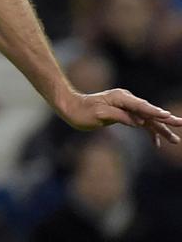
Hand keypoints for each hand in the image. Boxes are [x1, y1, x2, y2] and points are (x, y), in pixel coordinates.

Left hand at [58, 88, 181, 146]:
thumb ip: (119, 117)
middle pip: (149, 112)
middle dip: (165, 120)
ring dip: (161, 129)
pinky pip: (140, 122)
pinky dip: (149, 131)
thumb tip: (138, 123)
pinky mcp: (124, 113)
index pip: (142, 106)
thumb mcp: (99, 114)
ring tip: (175, 140)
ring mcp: (126, 107)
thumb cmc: (82, 111)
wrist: (71, 107)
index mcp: (121, 98)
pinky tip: (157, 143)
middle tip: (181, 124)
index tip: (168, 116)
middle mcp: (126, 100)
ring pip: (147, 119)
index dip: (156, 112)